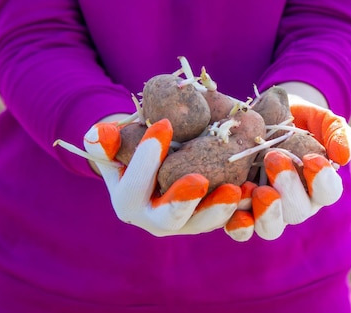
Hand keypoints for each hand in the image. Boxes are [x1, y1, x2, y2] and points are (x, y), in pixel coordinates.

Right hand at [83, 119, 241, 236]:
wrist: (155, 160)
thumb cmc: (132, 147)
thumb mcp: (115, 143)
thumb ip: (103, 141)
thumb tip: (97, 134)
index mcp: (128, 203)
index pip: (135, 186)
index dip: (146, 158)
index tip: (164, 126)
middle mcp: (156, 221)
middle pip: (169, 220)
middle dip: (182, 201)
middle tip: (199, 180)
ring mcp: (185, 223)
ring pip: (203, 224)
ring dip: (219, 208)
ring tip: (236, 189)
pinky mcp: (210, 218)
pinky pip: (227, 220)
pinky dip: (240, 209)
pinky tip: (252, 190)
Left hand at [224, 95, 350, 240]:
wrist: (262, 113)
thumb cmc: (297, 118)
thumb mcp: (320, 118)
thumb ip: (337, 132)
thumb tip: (343, 157)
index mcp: (319, 186)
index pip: (328, 192)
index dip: (322, 181)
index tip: (313, 159)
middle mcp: (295, 204)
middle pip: (297, 211)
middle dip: (288, 186)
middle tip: (275, 158)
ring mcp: (267, 211)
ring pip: (270, 228)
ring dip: (265, 212)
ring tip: (255, 188)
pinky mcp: (239, 211)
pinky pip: (240, 229)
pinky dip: (237, 221)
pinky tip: (232, 199)